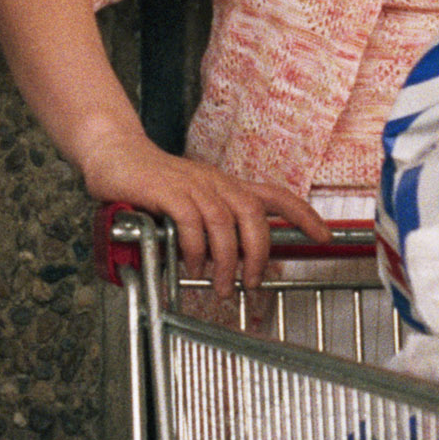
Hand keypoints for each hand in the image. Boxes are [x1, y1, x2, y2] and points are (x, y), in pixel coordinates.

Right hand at [77, 129, 329, 291]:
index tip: (324, 236)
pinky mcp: (167, 191)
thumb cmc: (152, 183)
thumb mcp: (189, 204)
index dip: (303, 215)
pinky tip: (192, 267)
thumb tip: (224, 265)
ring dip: (227, 260)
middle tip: (252, 284)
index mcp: (225, 186)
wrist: (115, 153)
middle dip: (259, 253)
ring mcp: (192, 185)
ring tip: (221, 286)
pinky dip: (196, 249)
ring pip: (225, 222)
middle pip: (254, 214)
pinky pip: (192, 221)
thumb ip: (208, 229)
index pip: (274, 196)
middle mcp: (215, 182)